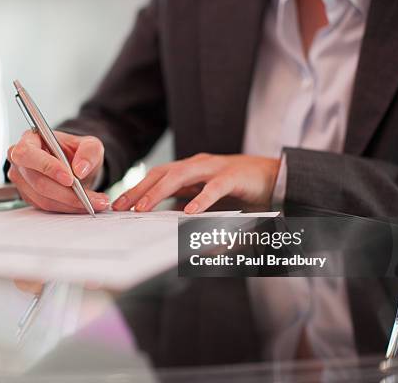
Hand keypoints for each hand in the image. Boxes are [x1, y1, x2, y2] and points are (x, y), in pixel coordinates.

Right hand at [8, 130, 108, 212]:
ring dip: (71, 203)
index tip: (70, 179)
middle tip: (89, 196)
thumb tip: (80, 168)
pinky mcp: (29, 197)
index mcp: (29, 140)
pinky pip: (47, 207)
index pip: (28, 154)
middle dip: (66, 192)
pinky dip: (68, 208)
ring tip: (95, 202)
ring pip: (43, 198)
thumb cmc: (76, 151)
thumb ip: (89, 151)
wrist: (75, 166)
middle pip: (37, 182)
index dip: (47, 167)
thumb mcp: (90, 145)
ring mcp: (23, 181)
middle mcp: (21, 162)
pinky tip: (84, 204)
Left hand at [112, 153, 280, 213]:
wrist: (279, 178)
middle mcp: (198, 165)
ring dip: (158, 192)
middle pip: (161, 173)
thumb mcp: (211, 203)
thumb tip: (175, 233)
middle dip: (138, 190)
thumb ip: (192, 212)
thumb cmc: (242, 191)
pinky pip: (215, 188)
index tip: (118, 205)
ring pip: (180, 176)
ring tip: (143, 208)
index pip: (156, 176)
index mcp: (191, 170)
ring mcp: (215, 168)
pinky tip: (190, 212)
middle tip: (120, 207)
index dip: (136, 189)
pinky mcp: (234, 176)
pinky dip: (201, 199)